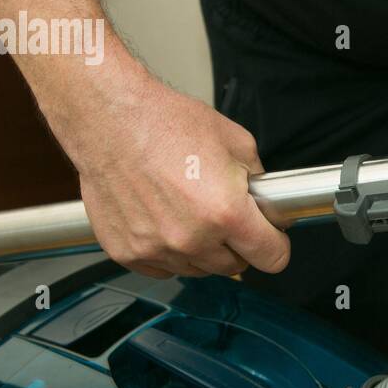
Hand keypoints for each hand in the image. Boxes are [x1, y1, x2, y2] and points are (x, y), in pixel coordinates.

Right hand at [52, 71, 289, 278]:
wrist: (110, 119)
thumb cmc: (165, 123)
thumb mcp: (236, 141)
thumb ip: (258, 180)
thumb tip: (265, 200)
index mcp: (226, 212)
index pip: (272, 257)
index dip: (277, 245)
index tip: (272, 239)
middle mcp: (192, 238)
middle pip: (234, 265)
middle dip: (237, 244)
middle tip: (225, 215)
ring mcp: (157, 249)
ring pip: (198, 269)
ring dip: (202, 249)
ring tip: (189, 211)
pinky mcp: (127, 252)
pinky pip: (163, 268)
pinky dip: (169, 252)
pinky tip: (165, 221)